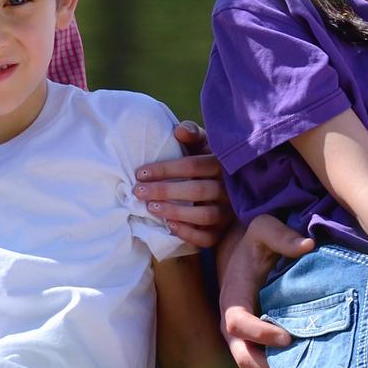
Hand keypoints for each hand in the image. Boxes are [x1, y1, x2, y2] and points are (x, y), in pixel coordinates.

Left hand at [135, 123, 229, 251]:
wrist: (225, 185)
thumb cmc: (205, 161)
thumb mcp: (202, 145)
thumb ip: (191, 135)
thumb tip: (179, 131)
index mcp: (221, 164)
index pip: (193, 166)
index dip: (165, 169)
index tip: (140, 173)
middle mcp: (229, 189)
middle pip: (198, 190)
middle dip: (165, 191)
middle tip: (138, 192)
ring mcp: (228, 211)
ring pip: (205, 215)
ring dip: (175, 212)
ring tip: (151, 208)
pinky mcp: (223, 231)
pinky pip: (208, 237)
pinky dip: (189, 233)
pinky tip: (170, 227)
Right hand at [217, 214, 313, 367]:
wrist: (250, 255)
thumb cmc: (257, 244)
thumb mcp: (264, 228)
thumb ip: (281, 235)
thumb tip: (307, 246)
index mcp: (233, 299)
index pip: (237, 325)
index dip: (260, 334)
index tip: (287, 337)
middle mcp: (232, 325)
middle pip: (242, 357)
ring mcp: (242, 339)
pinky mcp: (254, 346)